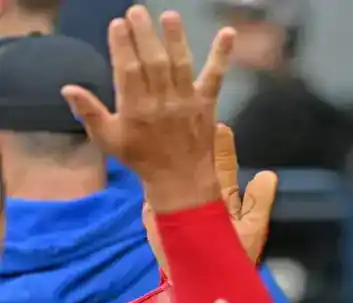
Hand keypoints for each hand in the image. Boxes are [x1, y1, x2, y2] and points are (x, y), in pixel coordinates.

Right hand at [60, 5, 234, 211]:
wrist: (180, 180)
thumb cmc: (141, 158)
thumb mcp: (109, 140)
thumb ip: (90, 113)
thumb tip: (68, 88)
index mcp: (136, 109)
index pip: (128, 71)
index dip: (122, 46)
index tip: (117, 24)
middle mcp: (162, 102)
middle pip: (154, 62)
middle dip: (145, 35)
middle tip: (137, 11)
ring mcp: (187, 101)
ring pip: (181, 64)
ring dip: (175, 38)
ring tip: (170, 15)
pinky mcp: (207, 103)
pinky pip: (215, 76)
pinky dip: (222, 55)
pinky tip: (228, 33)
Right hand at [143, 124, 277, 272]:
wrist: (210, 286)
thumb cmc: (235, 257)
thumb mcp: (253, 228)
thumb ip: (259, 201)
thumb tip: (267, 174)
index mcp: (221, 196)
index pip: (220, 166)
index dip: (221, 148)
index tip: (220, 127)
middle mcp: (197, 198)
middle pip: (194, 166)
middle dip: (193, 145)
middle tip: (190, 119)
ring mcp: (174, 206)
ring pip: (171, 178)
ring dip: (168, 160)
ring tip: (167, 136)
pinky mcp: (156, 220)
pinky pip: (152, 200)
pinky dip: (151, 185)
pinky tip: (148, 166)